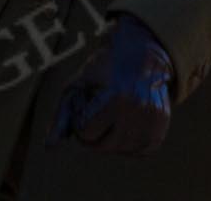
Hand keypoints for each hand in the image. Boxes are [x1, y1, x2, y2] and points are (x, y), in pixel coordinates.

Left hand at [46, 15, 172, 154]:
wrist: (142, 57)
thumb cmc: (104, 69)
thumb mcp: (79, 85)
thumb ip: (62, 115)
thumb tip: (49, 148)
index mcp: (117, 98)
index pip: (86, 133)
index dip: (79, 120)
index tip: (85, 103)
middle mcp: (139, 112)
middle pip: (102, 146)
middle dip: (93, 132)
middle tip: (98, 110)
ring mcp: (154, 123)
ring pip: (120, 151)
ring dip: (110, 139)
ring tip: (112, 115)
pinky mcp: (161, 130)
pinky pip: (138, 152)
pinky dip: (128, 143)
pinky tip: (125, 123)